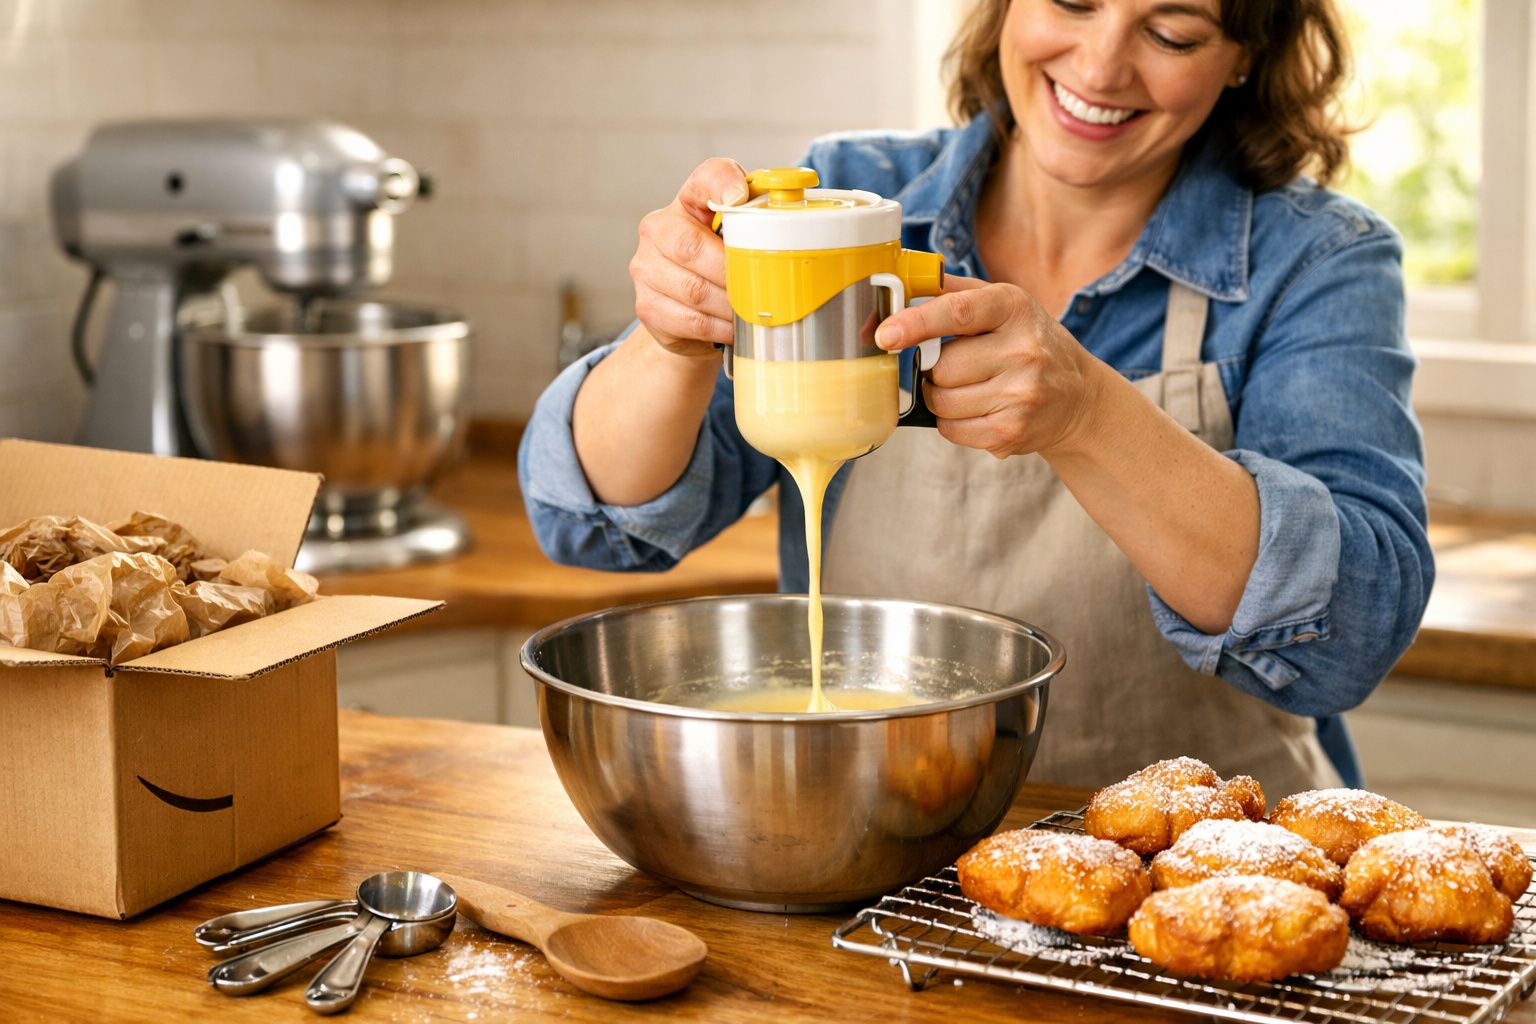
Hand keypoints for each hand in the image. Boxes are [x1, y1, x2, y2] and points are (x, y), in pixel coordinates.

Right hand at [629, 158, 747, 358]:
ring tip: (752, 312)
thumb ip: (761, 220)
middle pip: (693, 247)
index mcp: (688, 200)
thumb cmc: (721, 266)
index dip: (724, 184)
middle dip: (732, 272)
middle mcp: (658, 228)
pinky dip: (719, 328)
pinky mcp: (647, 306)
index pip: (706, 179)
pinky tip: (734, 328)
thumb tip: (794, 220)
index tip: (741, 197)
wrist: (688, 312)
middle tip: (760, 287)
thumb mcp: (740, 236)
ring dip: (730, 306)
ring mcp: (646, 268)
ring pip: (694, 290)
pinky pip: (690, 320)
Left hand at [873, 277, 1101, 458]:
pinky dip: (951, 422)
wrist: (1077, 396)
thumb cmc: (1026, 342)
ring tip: (968, 388)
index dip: (916, 323)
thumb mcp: (1002, 305)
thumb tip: (898, 285)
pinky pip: (951, 429)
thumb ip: (953, 292)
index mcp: (1014, 307)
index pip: (958, 312)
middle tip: (953, 366)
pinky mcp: (1012, 430)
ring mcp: (1021, 394)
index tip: (884, 334)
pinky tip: (976, 410)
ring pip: (941, 401)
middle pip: (942, 367)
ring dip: (940, 398)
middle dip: (934, 370)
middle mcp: (1024, 350)